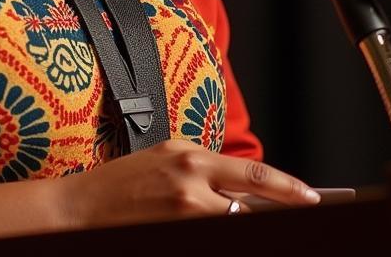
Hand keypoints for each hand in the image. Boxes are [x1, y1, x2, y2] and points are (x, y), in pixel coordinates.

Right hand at [55, 139, 320, 228]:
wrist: (78, 208)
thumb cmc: (121, 182)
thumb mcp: (164, 158)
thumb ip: (202, 169)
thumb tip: (243, 190)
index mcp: (189, 154)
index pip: (252, 172)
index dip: (287, 187)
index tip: (312, 196)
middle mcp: (189, 180)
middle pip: (250, 203)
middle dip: (276, 211)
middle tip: (300, 214)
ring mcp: (181, 210)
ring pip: (233, 222)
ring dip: (241, 223)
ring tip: (240, 220)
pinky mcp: (171, 233)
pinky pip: (210, 236)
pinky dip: (219, 234)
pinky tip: (216, 229)